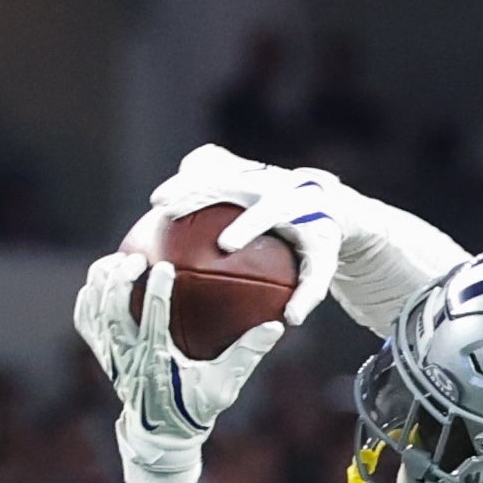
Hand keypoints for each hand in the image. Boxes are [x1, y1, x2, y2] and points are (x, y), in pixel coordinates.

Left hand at [72, 257, 286, 482]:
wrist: (160, 436)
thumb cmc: (195, 408)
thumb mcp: (224, 385)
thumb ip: (247, 355)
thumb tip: (275, 326)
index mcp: (156, 362)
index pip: (152, 321)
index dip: (155, 291)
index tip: (165, 266)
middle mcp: (127, 358)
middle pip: (113, 313)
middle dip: (119, 281)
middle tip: (135, 257)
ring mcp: (111, 357)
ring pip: (96, 314)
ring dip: (102, 285)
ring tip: (115, 259)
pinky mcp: (103, 355)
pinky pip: (86, 323)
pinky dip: (88, 300)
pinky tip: (99, 279)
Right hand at [140, 147, 349, 328]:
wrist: (326, 200)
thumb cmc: (319, 242)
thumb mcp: (321, 267)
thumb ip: (309, 292)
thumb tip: (290, 320)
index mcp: (291, 203)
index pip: (267, 211)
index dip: (247, 225)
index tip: (225, 245)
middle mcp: (271, 180)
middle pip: (230, 180)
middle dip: (198, 192)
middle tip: (169, 211)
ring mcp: (254, 168)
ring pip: (214, 168)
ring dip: (183, 182)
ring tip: (156, 202)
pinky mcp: (242, 163)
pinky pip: (210, 162)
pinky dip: (189, 173)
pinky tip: (166, 195)